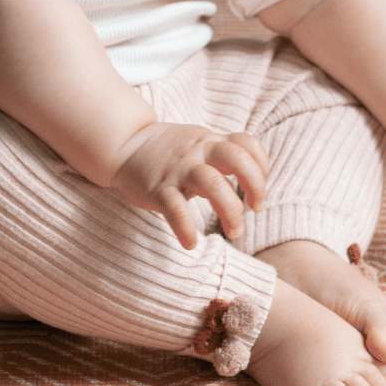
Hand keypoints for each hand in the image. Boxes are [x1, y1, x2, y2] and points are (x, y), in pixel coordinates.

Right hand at [111, 124, 268, 249]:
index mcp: (210, 141)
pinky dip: (186, 229)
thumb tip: (256, 177)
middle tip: (255, 209)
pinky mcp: (158, 188)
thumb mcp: (198, 142)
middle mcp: (197, 152)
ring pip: (213, 184)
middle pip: (237, 159)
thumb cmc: (169, 151)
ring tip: (234, 232)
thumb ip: (224, 154)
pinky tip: (190, 243)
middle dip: (255, 186)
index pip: (247, 144)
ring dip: (231, 211)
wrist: (124, 145)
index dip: (262, 166)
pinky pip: (176, 210)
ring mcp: (178, 170)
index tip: (257, 189)